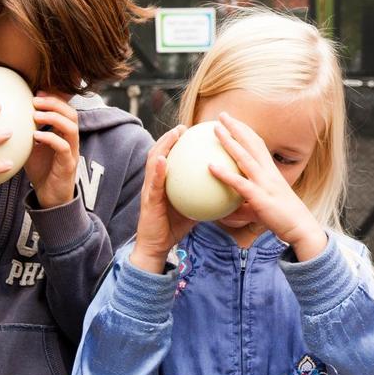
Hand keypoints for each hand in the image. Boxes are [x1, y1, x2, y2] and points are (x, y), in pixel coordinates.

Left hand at [25, 92, 79, 207]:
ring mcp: (72, 152)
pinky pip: (64, 147)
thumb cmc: (41, 170)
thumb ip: (25, 132)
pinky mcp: (68, 165)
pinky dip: (50, 138)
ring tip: (36, 115)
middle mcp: (71, 140)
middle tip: (35, 100)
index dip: (53, 98)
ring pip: (71, 127)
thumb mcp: (30, 146)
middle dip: (54, 103)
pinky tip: (36, 136)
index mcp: (63, 133)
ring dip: (53, 118)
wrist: (49, 196)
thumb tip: (5, 115)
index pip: (64, 108)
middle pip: (71, 113)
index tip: (35, 92)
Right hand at [129, 126, 196, 273]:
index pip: (170, 158)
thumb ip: (204, 196)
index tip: (190, 132)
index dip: (176, 144)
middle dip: (169, 137)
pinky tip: (164, 160)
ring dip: (162, 145)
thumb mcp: (193, 208)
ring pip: (153, 162)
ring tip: (174, 134)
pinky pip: (154, 183)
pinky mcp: (148, 200)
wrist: (156, 247)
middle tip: (183, 127)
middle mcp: (154, 182)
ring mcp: (149, 190)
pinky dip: (158, 170)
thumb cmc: (174, 227)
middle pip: (159, 153)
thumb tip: (226, 188)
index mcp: (164, 182)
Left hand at [209, 112, 326, 260]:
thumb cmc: (282, 218)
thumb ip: (244, 206)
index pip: (258, 144)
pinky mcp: (259, 197)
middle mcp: (268, 172)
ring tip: (215, 130)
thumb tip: (225, 213)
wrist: (300, 228)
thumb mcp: (261, 208)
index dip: (246, 131)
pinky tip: (210, 166)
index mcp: (270, 171)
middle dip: (236, 127)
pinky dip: (224, 173)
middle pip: (251, 143)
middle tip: (222, 115)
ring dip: (229, 142)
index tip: (233, 121)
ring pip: (244, 157)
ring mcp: (264, 183)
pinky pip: (239, 183)